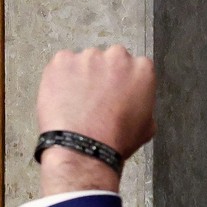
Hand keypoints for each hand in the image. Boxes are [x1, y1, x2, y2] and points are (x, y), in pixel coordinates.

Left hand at [36, 46, 156, 194]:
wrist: (84, 150)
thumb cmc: (115, 142)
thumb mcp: (146, 127)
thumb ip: (143, 104)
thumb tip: (136, 104)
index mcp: (142, 69)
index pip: (133, 67)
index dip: (122, 83)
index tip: (114, 94)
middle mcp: (117, 56)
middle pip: (108, 60)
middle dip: (102, 76)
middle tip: (94, 101)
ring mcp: (88, 57)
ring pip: (83, 63)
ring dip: (80, 77)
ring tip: (76, 104)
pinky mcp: (62, 61)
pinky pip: (61, 66)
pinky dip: (59, 79)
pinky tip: (62, 100)